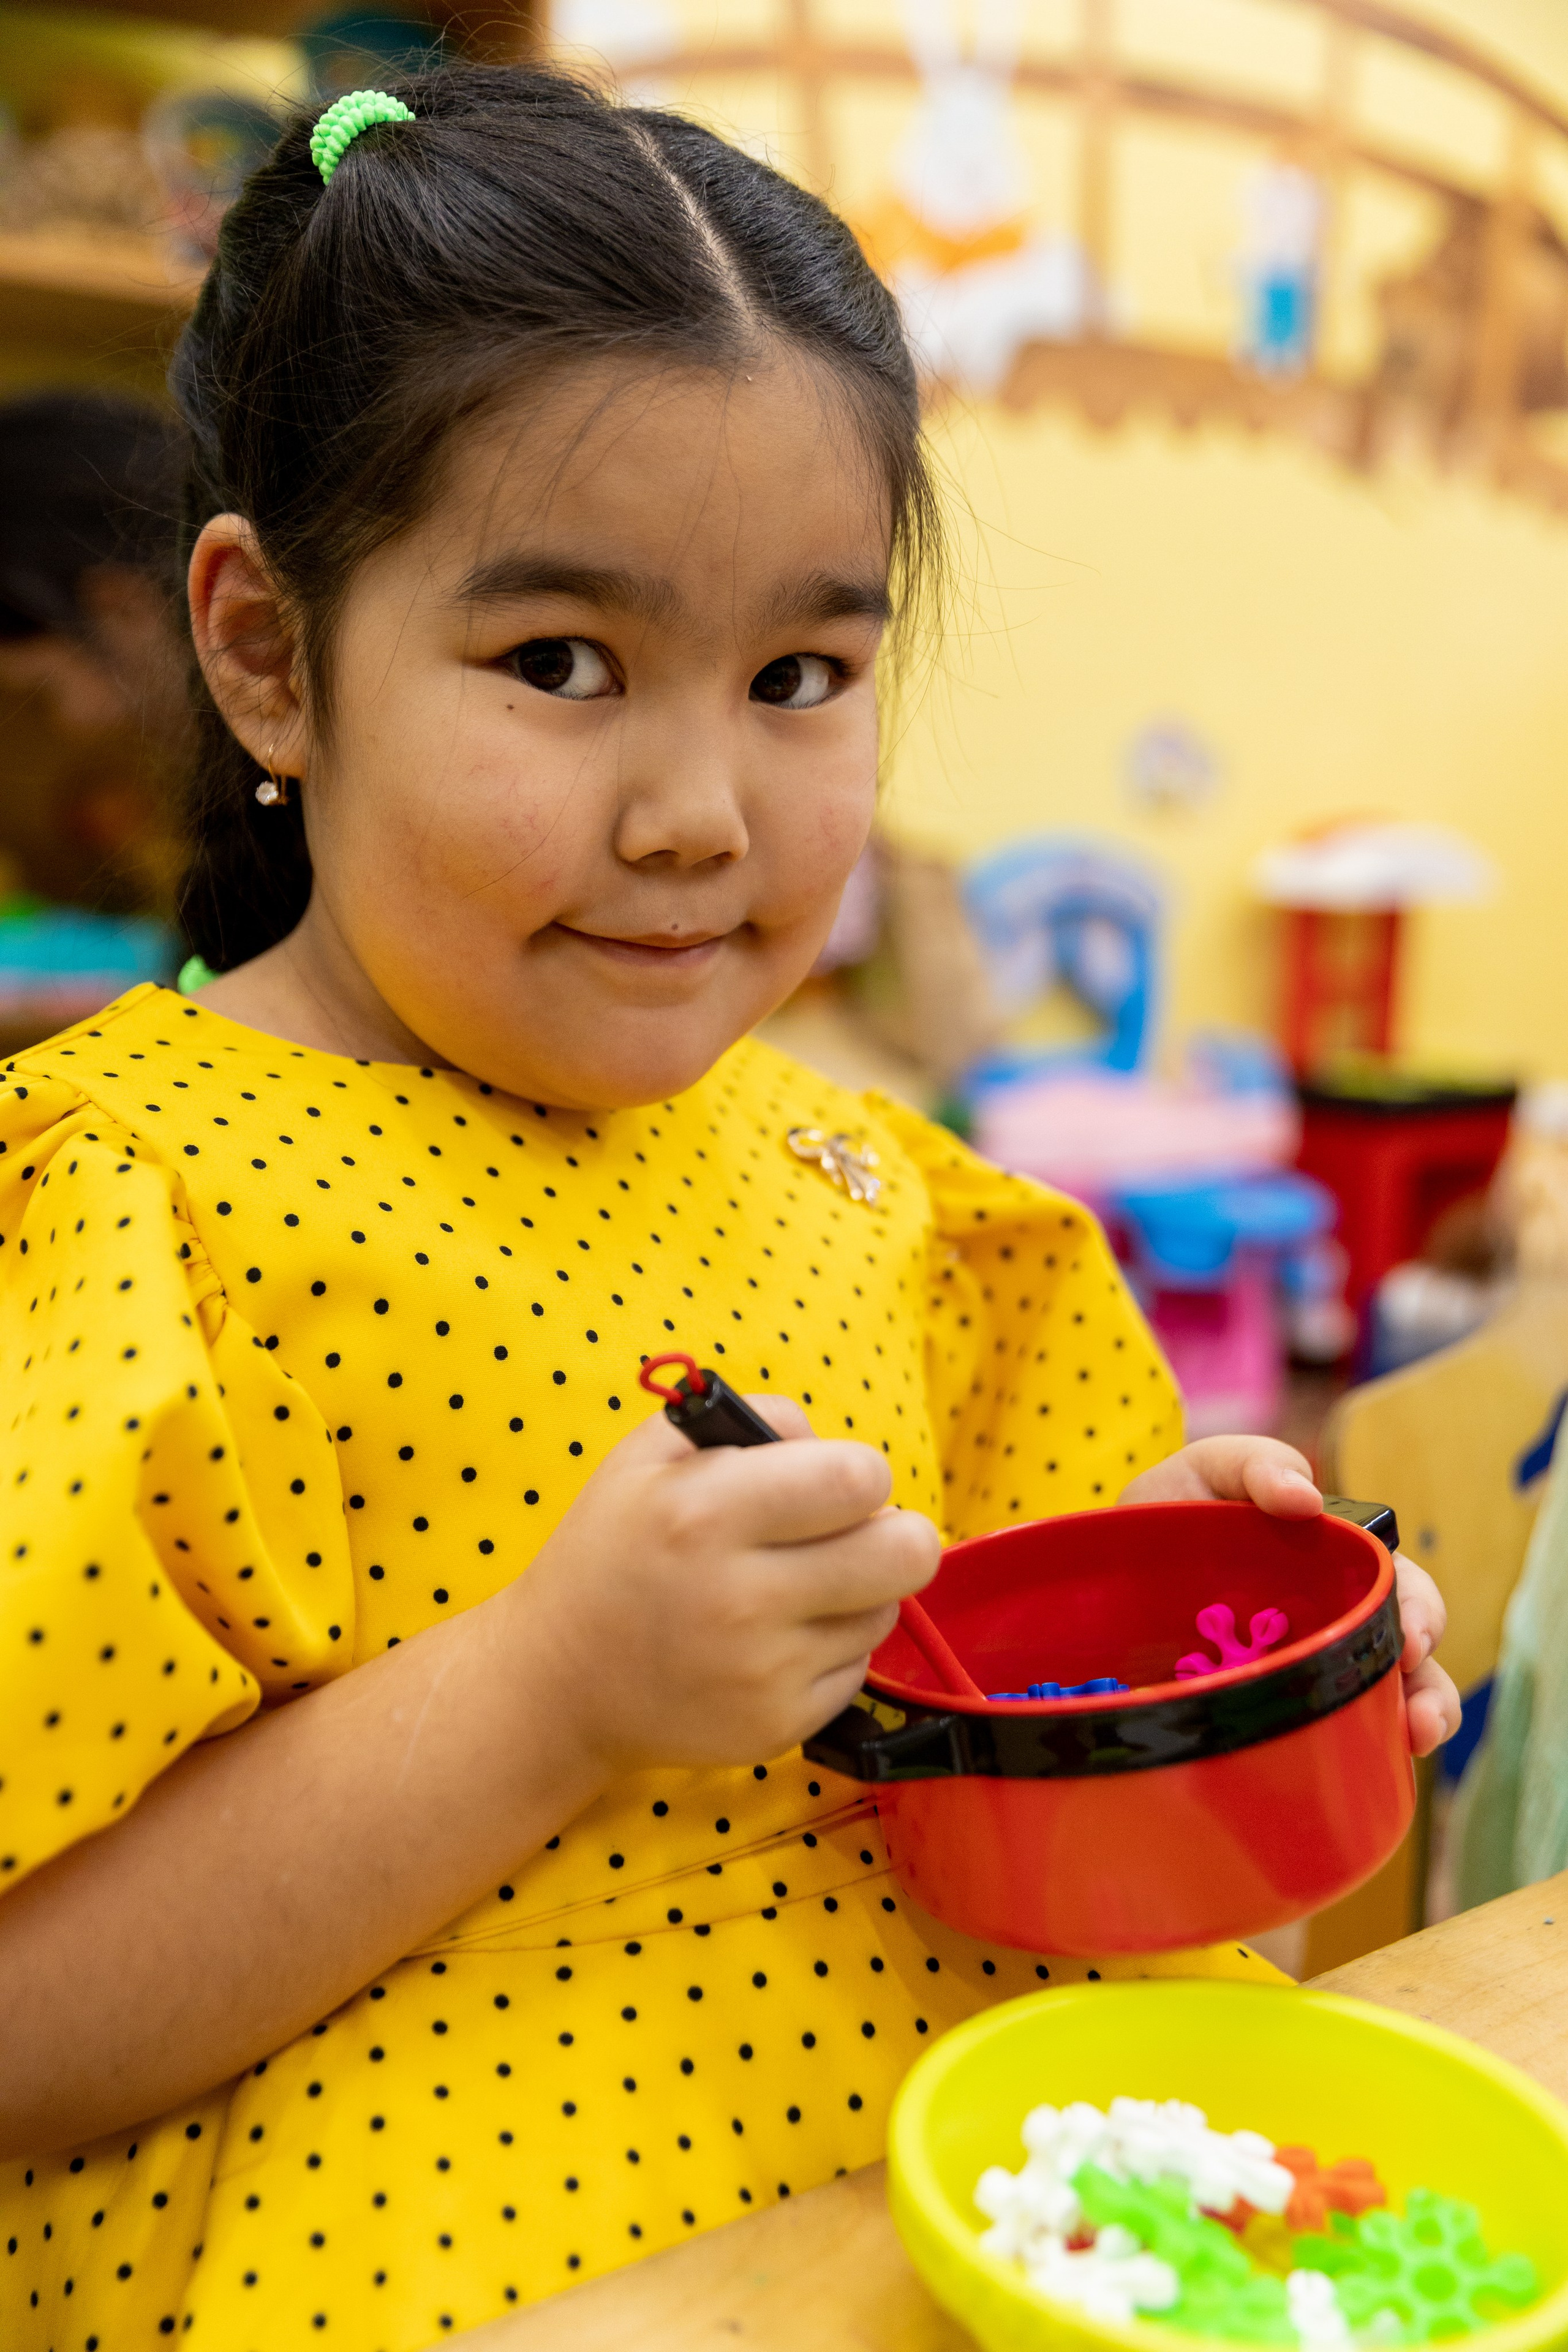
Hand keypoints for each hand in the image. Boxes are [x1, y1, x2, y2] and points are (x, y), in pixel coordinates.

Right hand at [508, 1397, 940, 1775]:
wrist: (559, 1681)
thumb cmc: (613, 1550)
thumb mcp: (652, 1453)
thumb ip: (754, 1418)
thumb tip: (831, 1445)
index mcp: (707, 1514)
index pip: (858, 1479)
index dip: (860, 1473)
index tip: (835, 1484)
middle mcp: (739, 1597)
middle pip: (906, 1554)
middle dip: (895, 1533)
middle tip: (857, 1534)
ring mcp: (762, 1673)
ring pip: (884, 1612)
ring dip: (855, 1592)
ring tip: (793, 1589)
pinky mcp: (777, 1728)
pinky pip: (855, 1670)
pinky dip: (827, 1649)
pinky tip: (772, 1641)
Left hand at [1120, 1435, 1459, 1757]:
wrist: (1100, 1568)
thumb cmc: (1170, 1511)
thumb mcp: (1209, 1470)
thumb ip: (1257, 1465)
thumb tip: (1306, 1499)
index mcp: (1336, 1566)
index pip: (1401, 1590)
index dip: (1418, 1614)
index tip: (1410, 1639)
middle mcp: (1331, 1623)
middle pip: (1405, 1657)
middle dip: (1429, 1686)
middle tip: (1419, 1715)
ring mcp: (1299, 1672)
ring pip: (1380, 1704)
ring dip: (1412, 1722)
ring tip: (1413, 1738)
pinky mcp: (1263, 1711)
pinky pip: (1319, 1738)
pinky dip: (1351, 1752)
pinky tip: (1358, 1763)